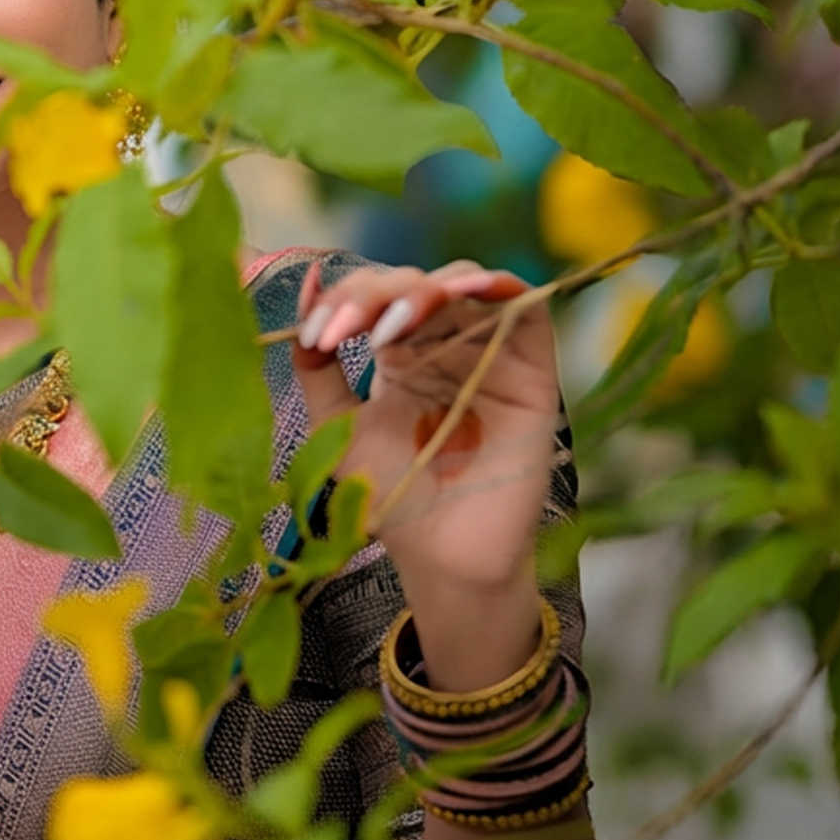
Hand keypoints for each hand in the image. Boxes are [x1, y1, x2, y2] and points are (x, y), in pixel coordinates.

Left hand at [289, 259, 562, 601]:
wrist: (439, 557)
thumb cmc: (391, 497)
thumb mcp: (336, 426)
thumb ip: (316, 366)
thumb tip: (307, 287)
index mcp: (402, 352)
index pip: (376, 295)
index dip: (345, 301)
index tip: (317, 335)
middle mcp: (448, 345)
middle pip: (416, 282)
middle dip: (373, 296)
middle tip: (344, 331)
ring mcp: (491, 353)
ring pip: (466, 285)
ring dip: (425, 291)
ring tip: (391, 325)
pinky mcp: (532, 371)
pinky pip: (528, 310)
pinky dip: (501, 287)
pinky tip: (470, 290)